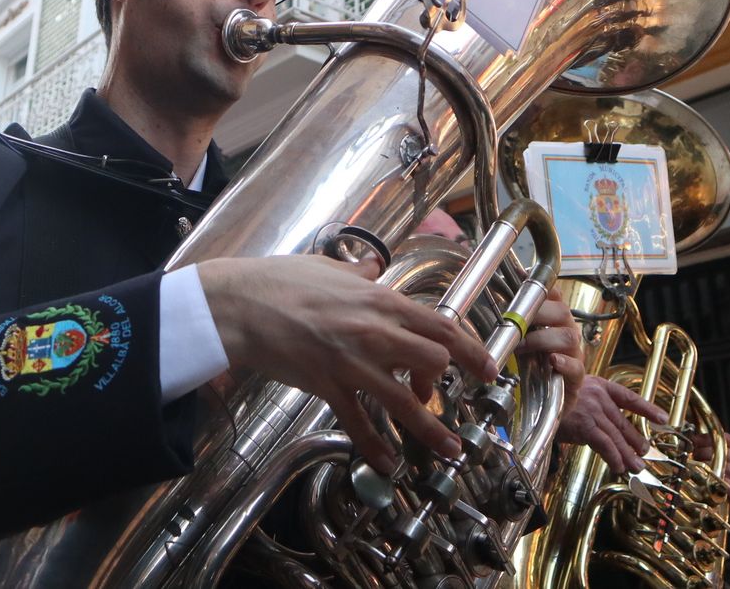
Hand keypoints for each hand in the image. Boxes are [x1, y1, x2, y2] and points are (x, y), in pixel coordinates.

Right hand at [199, 255, 496, 474]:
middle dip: (446, 382)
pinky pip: (360, 423)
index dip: (472, 348)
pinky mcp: (329, 386)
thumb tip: (372, 265)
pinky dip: (376, 447)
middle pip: (435, 360)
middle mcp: (375, 332)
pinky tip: (388, 463)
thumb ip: (358, 272)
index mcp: (380, 301)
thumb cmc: (280, 282)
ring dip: (432, 429)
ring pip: (406, 401)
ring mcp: (353, 362)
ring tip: (449, 449)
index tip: (488, 367)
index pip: (441, 324)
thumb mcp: (328, 267)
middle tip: (442, 396)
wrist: (241, 305)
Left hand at [515, 286, 583, 408]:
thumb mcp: (519, 340)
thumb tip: (488, 305)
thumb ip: (511, 324)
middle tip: (515, 320)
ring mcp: (574, 353)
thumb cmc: (531, 366)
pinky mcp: (576, 377)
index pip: (554, 295)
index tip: (523, 279)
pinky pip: (576, 366)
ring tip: (522, 345)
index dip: (541, 287)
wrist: (544, 402)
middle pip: (562, 312)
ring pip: (569, 336)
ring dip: (542, 339)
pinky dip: (564, 363)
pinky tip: (552, 361)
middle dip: (538, 313)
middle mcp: (566, 331)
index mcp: (554, 319)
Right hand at [556, 375, 668, 472]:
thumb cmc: (551, 399)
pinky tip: (618, 466)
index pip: (629, 397)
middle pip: (623, 422)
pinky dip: (613, 457)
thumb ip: (592, 408)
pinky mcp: (585, 425)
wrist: (533, 400)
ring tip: (636, 466)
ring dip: (628, 454)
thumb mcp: (574, 395)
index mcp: (598, 385)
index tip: (662, 418)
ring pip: (616, 436)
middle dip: (635, 440)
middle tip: (644, 453)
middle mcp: (598, 396)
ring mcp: (592, 410)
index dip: (647, 408)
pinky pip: (605, 444)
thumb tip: (609, 429)